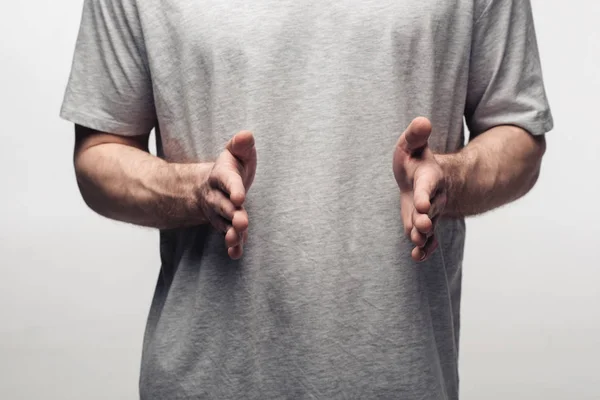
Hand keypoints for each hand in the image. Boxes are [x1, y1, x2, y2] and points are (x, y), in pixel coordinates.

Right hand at [199, 131, 256, 259]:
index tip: (240, 197)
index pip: (228, 181)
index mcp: (221, 176)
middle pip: (223, 206)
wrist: (212, 186)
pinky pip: (226, 235)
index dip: (233, 188)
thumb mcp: (236, 153)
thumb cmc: (231, 167)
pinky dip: (231, 246)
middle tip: (242, 222)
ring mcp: (218, 213)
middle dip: (232, 214)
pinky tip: (236, 253)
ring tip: (237, 240)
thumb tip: (247, 135)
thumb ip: (241, 145)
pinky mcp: (224, 225)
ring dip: (231, 233)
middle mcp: (216, 196)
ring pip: (223, 224)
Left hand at [393, 117, 446, 261]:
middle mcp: (434, 197)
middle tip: (422, 227)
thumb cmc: (416, 160)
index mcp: (429, 177)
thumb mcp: (413, 144)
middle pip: (432, 210)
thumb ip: (416, 134)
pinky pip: (428, 239)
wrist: (429, 178)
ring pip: (430, 226)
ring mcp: (431, 213)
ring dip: (424, 236)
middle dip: (426, 219)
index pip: (427, 187)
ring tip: (417, 243)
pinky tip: (417, 256)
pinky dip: (424, 248)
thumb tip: (422, 121)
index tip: (422, 204)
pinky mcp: (425, 224)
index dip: (425, 195)